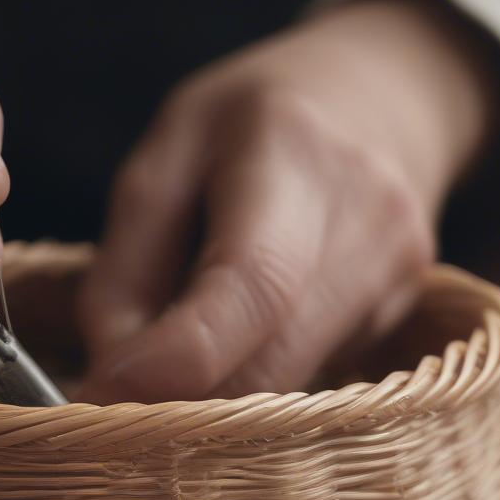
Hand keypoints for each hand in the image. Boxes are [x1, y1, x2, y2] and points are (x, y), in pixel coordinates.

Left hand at [78, 0, 499, 402]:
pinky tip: (239, 330)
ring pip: (283, 388)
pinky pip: (306, 378)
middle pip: (268, 364)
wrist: (384, 101)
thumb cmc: (252, 125)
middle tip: (109, 393)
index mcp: (294, 157)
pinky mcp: (399, 318)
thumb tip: (111, 382)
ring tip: (177, 339)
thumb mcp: (162, 162)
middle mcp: (369, 223)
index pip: (252, 284)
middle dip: (177, 399)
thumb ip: (125, 272)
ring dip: (211, 391)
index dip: (175, 358)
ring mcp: (397, 278)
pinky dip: (251, 376)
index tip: (100, 393)